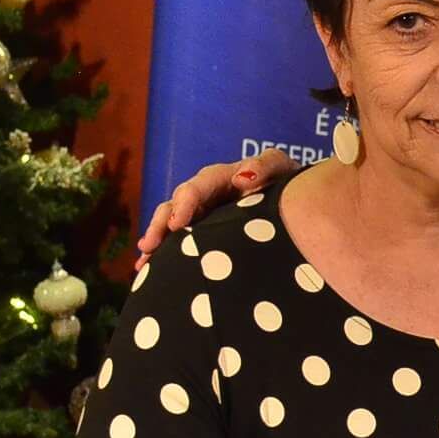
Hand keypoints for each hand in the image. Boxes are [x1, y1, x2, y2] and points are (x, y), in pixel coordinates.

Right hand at [135, 154, 294, 259]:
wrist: (295, 201)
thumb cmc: (286, 182)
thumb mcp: (280, 168)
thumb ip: (266, 166)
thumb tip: (242, 178)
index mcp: (221, 179)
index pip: (198, 187)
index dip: (185, 204)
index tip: (176, 223)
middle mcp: (205, 196)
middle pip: (175, 207)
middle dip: (160, 225)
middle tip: (149, 245)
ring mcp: (201, 216)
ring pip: (171, 226)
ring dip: (156, 243)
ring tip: (143, 263)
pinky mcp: (203, 234)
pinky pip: (178, 242)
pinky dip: (163, 255)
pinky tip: (147, 272)